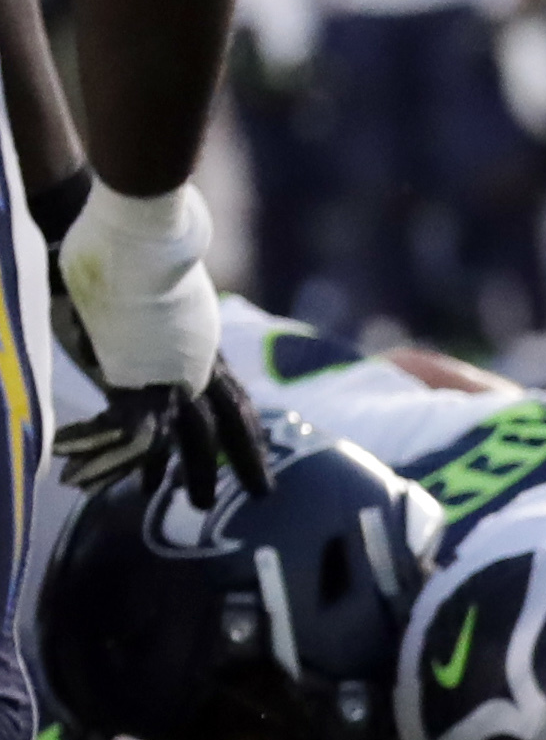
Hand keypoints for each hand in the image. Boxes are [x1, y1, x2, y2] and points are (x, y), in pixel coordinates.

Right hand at [53, 183, 271, 506]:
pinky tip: (89, 477)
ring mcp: (174, 371)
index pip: (235, 396)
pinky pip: (134, 434)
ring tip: (194, 506)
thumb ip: (154, 325)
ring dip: (188, 473)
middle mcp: (200, 362)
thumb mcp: (152, 300)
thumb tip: (136, 332)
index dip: (246, 429)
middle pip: (230, 421)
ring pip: (191, 438)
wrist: (128, 233)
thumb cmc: (129, 251)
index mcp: (205, 344)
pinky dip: (111, 458)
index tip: (256, 452)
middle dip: (243, 460)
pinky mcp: (141, 377)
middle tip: (264, 495)